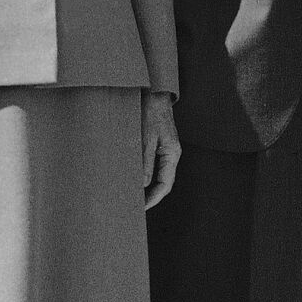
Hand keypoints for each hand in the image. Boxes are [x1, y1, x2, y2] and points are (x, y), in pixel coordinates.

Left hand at [140, 90, 180, 209]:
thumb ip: (145, 162)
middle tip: (132, 207)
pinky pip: (151, 165)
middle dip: (149, 196)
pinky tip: (130, 177)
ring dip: (144, 186)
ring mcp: (164, 149)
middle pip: (162, 182)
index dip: (153, 199)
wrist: (152, 92)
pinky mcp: (156, 144)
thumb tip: (142, 185)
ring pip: (156, 174)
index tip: (139, 209)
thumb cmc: (150, 113)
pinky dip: (141, 173)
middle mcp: (170, 154)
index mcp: (172, 154)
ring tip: (129, 195)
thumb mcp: (146, 138)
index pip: (165, 185)